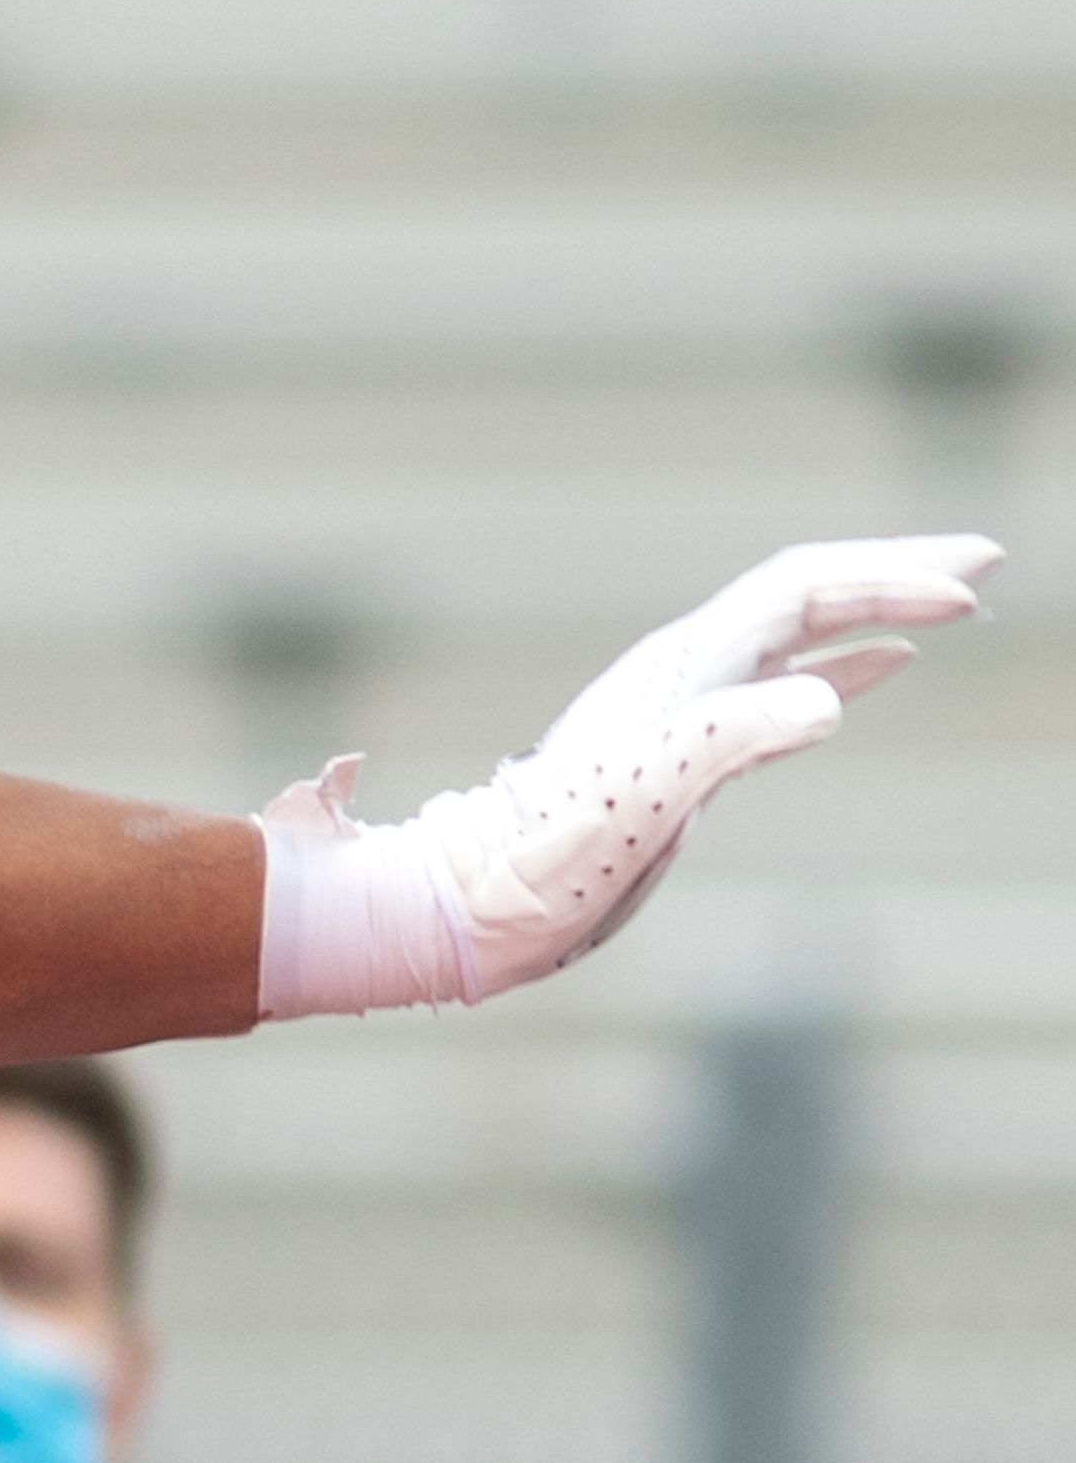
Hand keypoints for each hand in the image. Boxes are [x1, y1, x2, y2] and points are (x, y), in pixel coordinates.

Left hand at [255, 536, 999, 1015]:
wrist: (476, 902)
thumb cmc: (547, 860)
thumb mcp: (647, 798)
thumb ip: (734, 739)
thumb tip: (830, 699)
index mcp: (685, 670)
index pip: (804, 590)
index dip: (888, 579)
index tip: (966, 589)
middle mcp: (687, 673)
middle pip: (809, 592)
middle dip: (898, 571)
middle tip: (986, 560)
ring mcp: (686, 708)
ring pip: (801, 632)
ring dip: (879, 610)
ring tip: (955, 601)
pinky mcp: (685, 752)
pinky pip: (781, 686)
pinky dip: (843, 666)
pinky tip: (883, 668)